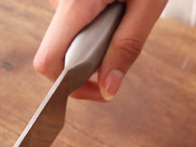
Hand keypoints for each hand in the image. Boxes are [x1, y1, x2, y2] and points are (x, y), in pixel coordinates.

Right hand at [34, 0, 167, 100]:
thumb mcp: (148, 4)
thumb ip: (126, 48)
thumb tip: (108, 89)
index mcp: (76, 4)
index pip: (48, 62)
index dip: (69, 86)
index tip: (97, 89)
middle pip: (57, 54)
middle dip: (87, 66)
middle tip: (119, 52)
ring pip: (66, 39)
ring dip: (92, 45)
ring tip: (122, 19)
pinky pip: (72, 21)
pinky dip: (91, 28)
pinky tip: (112, 9)